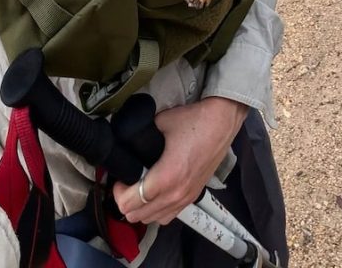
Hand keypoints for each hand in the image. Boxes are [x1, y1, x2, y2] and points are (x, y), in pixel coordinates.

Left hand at [113, 97, 247, 224]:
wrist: (223, 121)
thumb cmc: (195, 121)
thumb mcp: (161, 122)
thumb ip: (141, 134)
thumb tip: (127, 139)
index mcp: (166, 177)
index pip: (129, 203)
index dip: (118, 191)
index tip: (120, 177)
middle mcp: (176, 194)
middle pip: (138, 216)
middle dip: (126, 200)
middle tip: (127, 182)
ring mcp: (186, 198)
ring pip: (153, 220)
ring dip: (141, 208)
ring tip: (139, 188)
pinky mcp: (194, 196)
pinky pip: (168, 216)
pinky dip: (157, 211)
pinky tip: (156, 194)